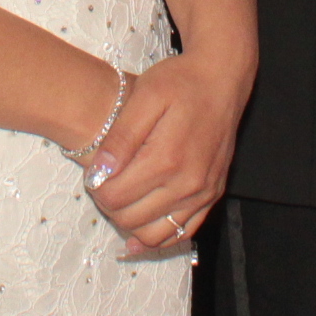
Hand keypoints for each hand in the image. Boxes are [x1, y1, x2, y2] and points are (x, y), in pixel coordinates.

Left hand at [87, 48, 251, 256]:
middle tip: (104, 183)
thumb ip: (121, 137)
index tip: (93, 172)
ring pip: (154, 235)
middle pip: (130, 219)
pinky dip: (158, 236)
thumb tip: (99, 174)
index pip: (114, 197)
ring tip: (121, 198)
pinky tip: (139, 229)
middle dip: (109, 205)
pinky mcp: (212, 196)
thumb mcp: (145, 95)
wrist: (222, 79)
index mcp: (167, 158)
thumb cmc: (181, 82)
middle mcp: (188, 183)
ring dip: (130, 223)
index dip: (96, 188)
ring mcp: (203, 193)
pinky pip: (182, 233)